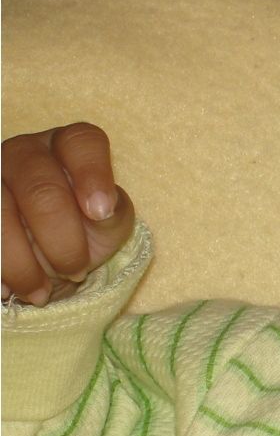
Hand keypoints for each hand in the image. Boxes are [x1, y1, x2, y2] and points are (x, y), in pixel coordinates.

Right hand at [2, 123, 135, 305]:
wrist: (44, 257)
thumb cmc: (85, 229)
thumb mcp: (110, 223)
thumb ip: (114, 211)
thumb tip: (102, 209)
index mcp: (67, 146)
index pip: (80, 142)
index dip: (92, 173)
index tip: (100, 213)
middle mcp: (24, 152)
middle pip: (40, 188)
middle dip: (62, 240)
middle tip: (75, 270)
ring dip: (22, 264)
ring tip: (40, 293)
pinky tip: (8, 289)